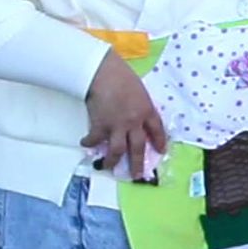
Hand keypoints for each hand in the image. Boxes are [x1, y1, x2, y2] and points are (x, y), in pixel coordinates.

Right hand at [81, 51, 166, 181]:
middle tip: (138, 176)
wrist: (104, 73)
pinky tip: (86, 144)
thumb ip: (140, 104)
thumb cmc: (122, 76)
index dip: (159, 142)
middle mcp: (135, 122)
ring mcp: (118, 126)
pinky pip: (95, 140)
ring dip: (113, 161)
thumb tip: (136, 113)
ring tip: (109, 168)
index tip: (161, 151)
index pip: (157, 130)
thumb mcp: (140, 90)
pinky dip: (89, 143)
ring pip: (118, 150)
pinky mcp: (100, 125)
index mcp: (147, 111)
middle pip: (138, 147)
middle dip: (138, 163)